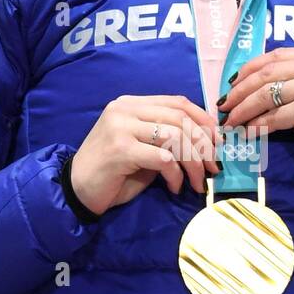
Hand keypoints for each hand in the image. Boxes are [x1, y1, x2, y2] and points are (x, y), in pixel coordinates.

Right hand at [70, 94, 221, 216]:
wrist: (76, 191)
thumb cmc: (113, 173)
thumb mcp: (144, 149)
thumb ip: (166, 139)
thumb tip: (206, 143)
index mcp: (132, 104)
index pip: (178, 102)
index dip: (203, 120)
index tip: (217, 142)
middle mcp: (125, 109)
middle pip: (180, 119)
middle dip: (203, 145)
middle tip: (213, 168)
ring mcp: (121, 127)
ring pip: (175, 137)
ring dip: (193, 163)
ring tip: (196, 182)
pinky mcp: (120, 149)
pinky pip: (162, 157)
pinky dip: (175, 174)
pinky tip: (174, 187)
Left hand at [217, 47, 293, 175]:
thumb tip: (253, 84)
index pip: (278, 55)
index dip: (250, 68)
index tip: (232, 82)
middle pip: (268, 72)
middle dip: (241, 89)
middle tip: (224, 104)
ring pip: (267, 94)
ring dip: (244, 109)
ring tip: (231, 121)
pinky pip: (275, 116)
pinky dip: (258, 126)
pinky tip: (248, 133)